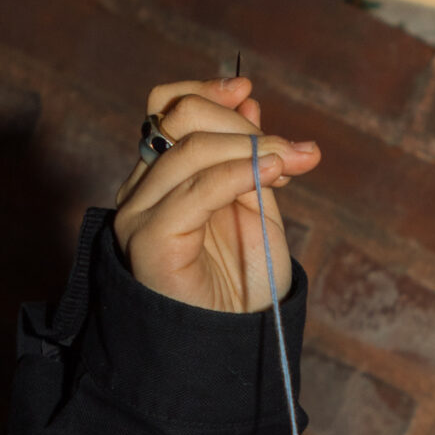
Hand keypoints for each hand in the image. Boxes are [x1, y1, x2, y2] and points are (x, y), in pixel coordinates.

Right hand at [114, 75, 320, 313]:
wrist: (236, 343)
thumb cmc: (245, 284)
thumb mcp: (256, 205)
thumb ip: (248, 156)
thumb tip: (246, 99)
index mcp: (164, 178)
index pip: (166, 108)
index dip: (205, 90)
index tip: (247, 91)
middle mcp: (144, 191)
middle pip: (178, 118)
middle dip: (241, 125)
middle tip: (293, 151)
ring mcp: (140, 214)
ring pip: (187, 147)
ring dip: (250, 148)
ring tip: (291, 165)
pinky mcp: (150, 239)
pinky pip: (194, 188)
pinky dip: (238, 173)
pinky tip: (272, 176)